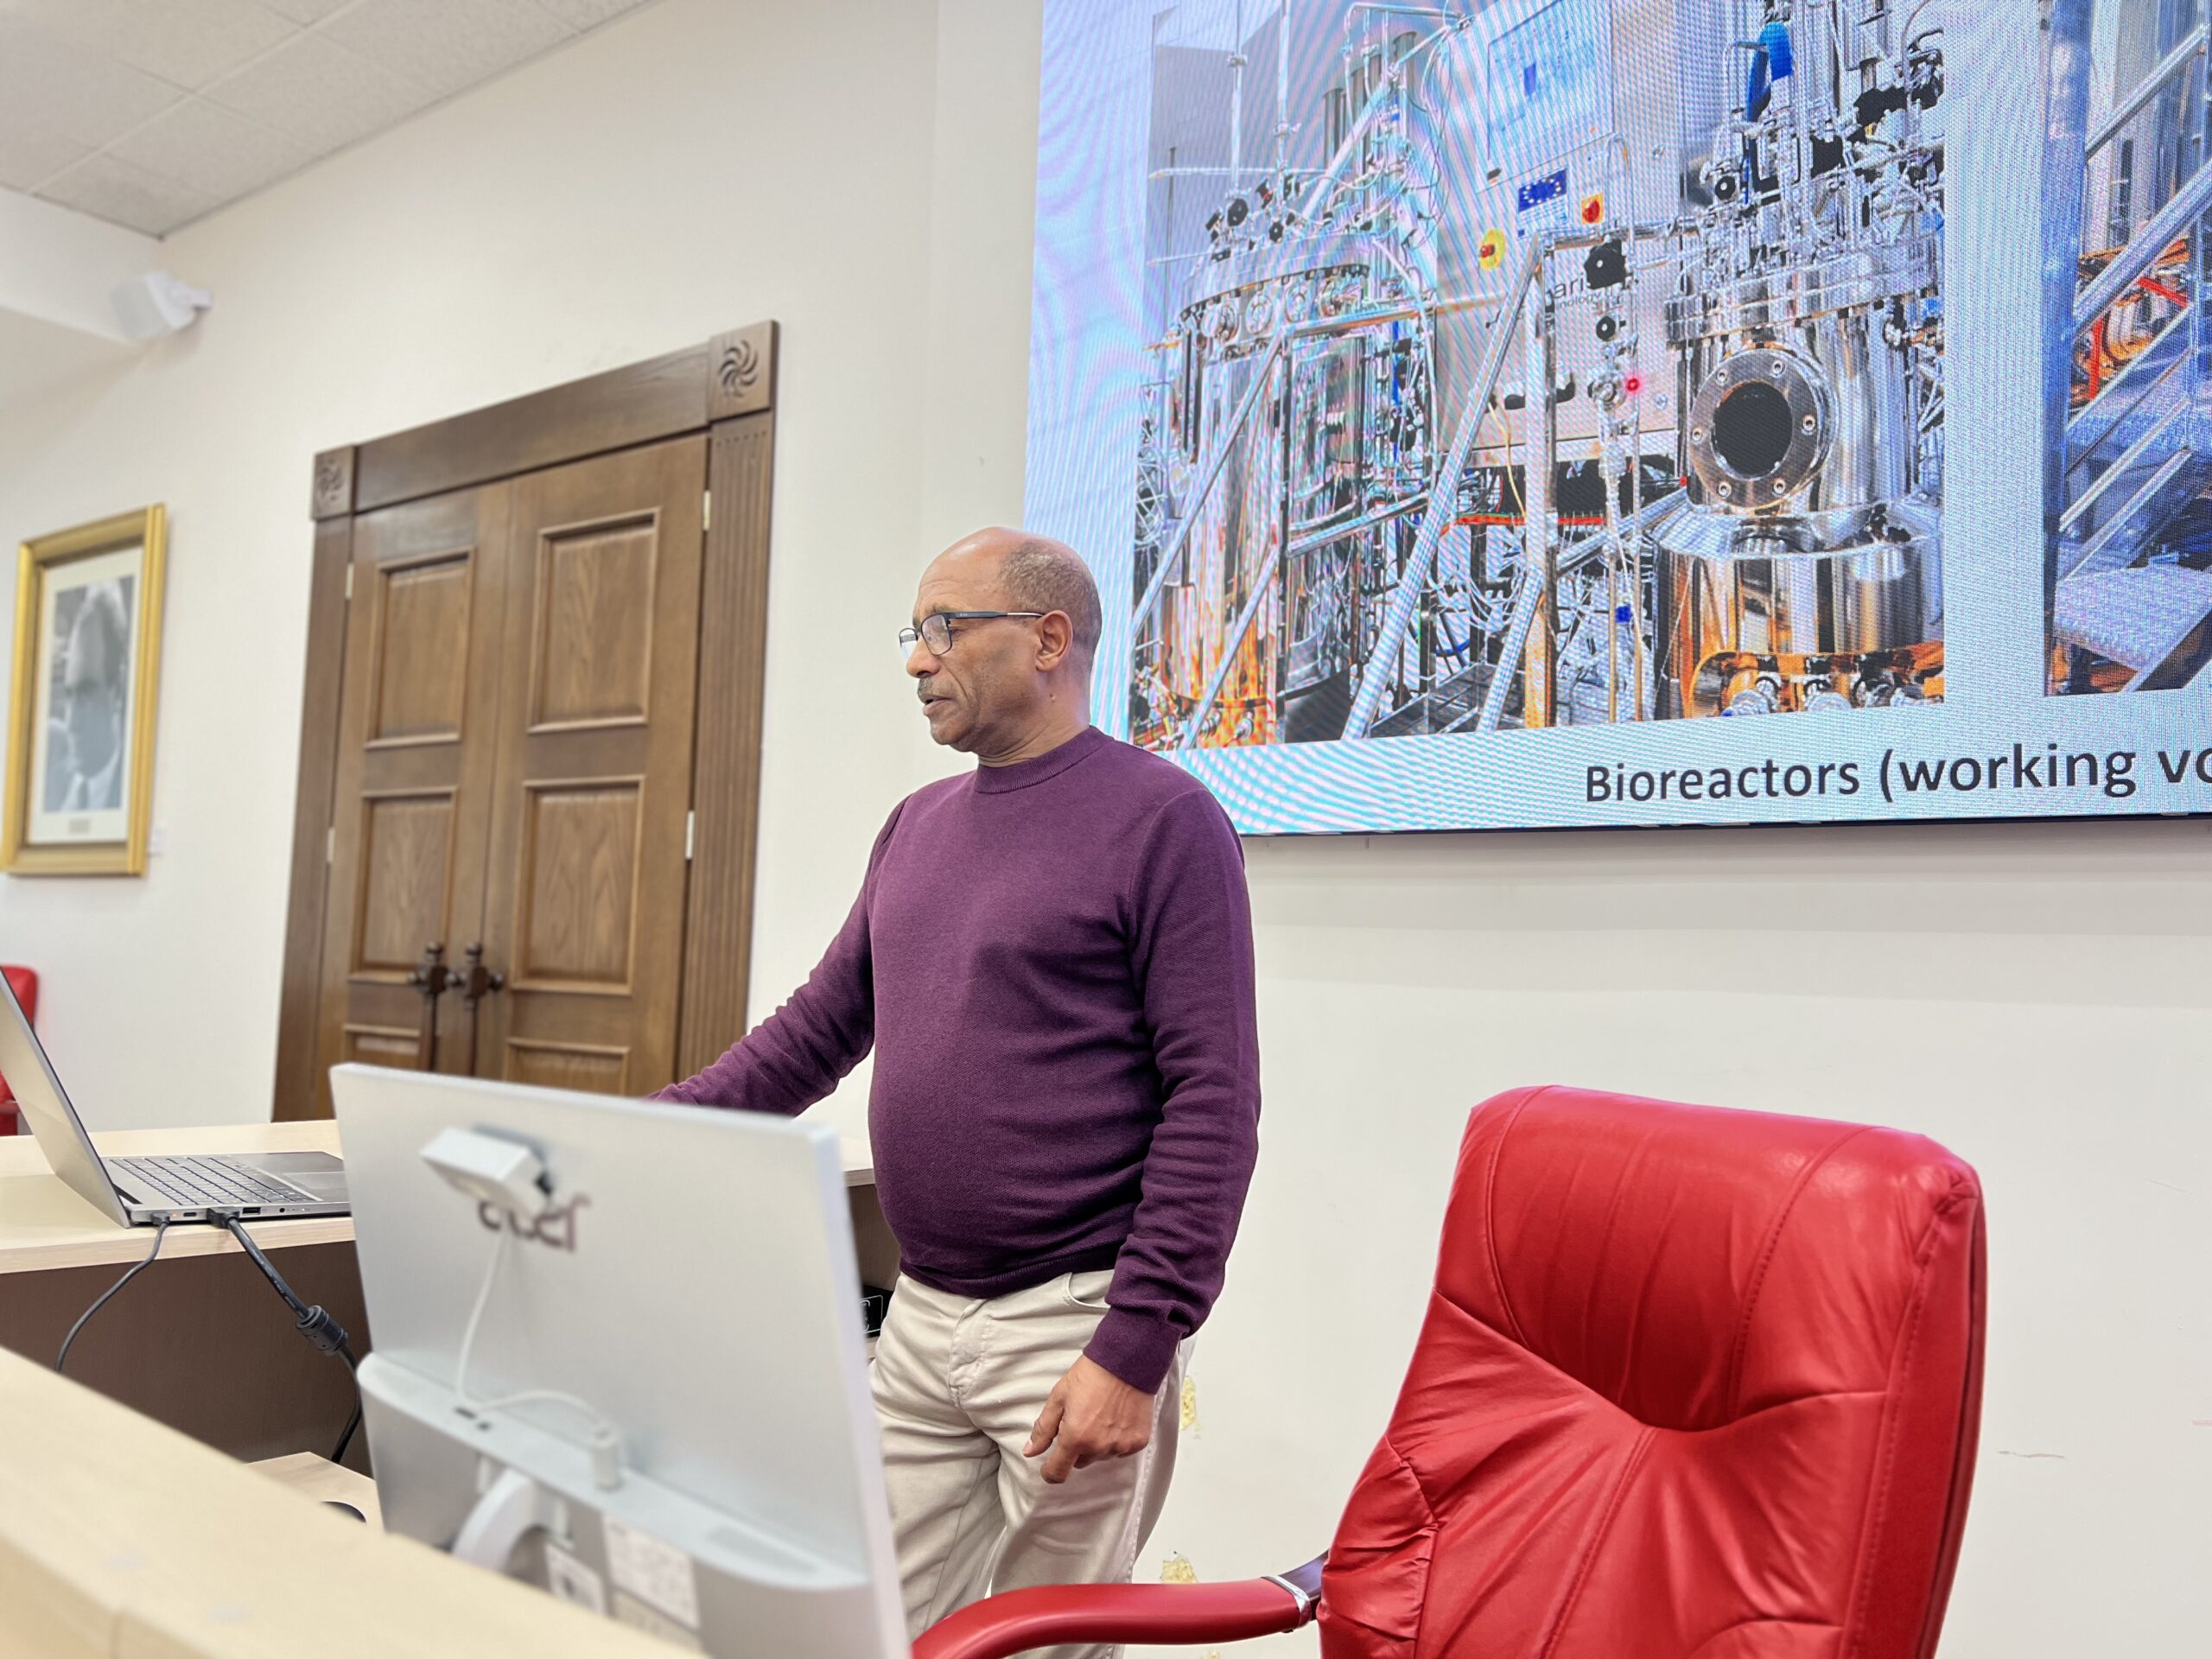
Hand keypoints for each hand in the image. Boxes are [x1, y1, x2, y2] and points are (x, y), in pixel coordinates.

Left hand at [1024, 1356, 1152, 1483]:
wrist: (1127, 1361)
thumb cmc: (1090, 1375)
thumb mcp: (1059, 1397)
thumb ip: (1043, 1428)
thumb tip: (1030, 1451)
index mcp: (1075, 1437)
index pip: (1058, 1473)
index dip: (1050, 1472)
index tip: (1049, 1465)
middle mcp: (1098, 1447)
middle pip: (1080, 1462)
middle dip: (1076, 1447)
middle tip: (1081, 1421)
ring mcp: (1120, 1446)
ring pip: (1100, 1456)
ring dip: (1097, 1444)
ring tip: (1101, 1416)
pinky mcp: (1138, 1442)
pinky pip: (1121, 1451)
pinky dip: (1116, 1440)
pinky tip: (1117, 1418)